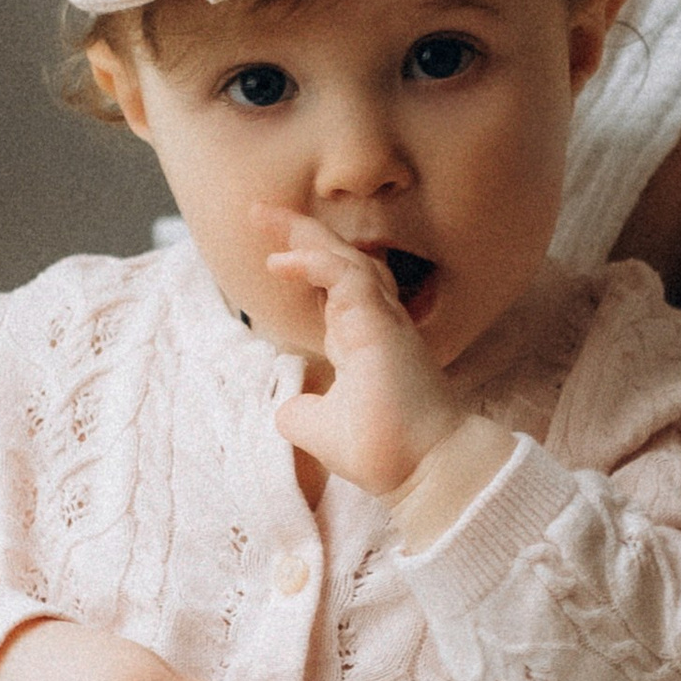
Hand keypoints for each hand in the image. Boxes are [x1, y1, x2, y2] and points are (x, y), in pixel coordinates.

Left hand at [263, 214, 486, 503]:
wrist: (420, 469)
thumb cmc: (381, 451)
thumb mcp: (320, 427)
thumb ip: (301, 410)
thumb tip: (286, 406)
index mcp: (360, 341)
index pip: (332, 287)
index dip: (304, 264)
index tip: (270, 254)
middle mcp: (374, 323)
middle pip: (338, 260)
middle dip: (300, 232)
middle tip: (260, 211)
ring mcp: (381, 320)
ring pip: (345, 259)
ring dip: (303, 235)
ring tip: (264, 216)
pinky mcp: (381, 323)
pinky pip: (347, 276)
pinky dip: (313, 263)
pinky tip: (281, 261)